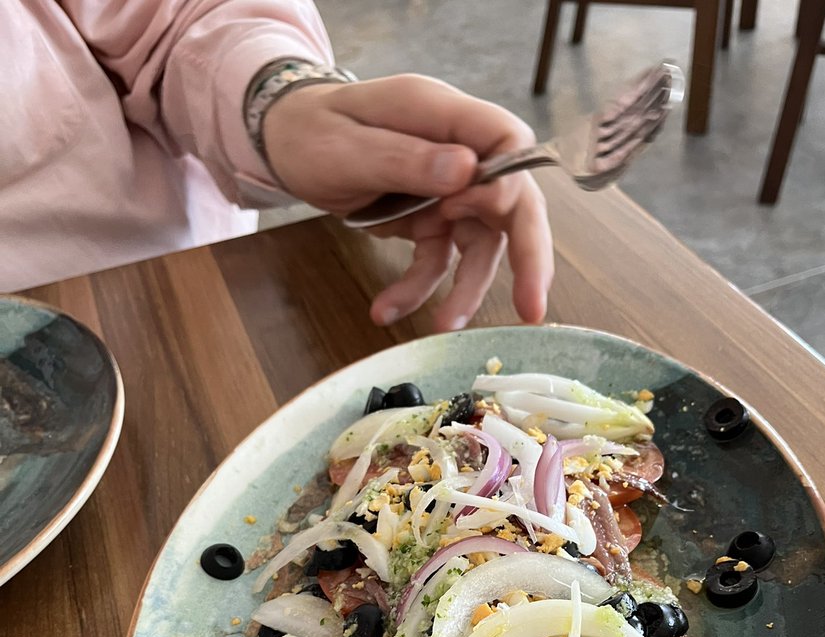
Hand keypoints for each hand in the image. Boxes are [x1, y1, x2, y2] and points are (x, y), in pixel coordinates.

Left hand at [262, 75, 553, 331]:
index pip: (509, 142)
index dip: (515, 183)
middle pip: (512, 203)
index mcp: (444, 116)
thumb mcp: (349, 144)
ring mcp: (446, 191)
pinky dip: (416, 290)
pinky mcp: (429, 221)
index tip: (496, 212)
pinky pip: (436, 262)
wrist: (285, 142)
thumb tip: (467, 171)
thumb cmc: (313, 129)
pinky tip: (386, 310)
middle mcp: (457, 154)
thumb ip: (406, 158)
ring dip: (463, 291)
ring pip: (478, 246)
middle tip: (533, 308)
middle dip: (526, 257)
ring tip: (442, 327)